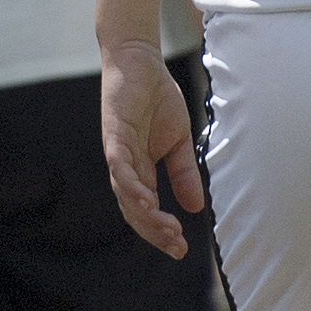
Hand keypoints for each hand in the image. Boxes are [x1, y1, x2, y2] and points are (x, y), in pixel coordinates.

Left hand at [99, 38, 205, 254]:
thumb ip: (184, 173)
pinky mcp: (114, 134)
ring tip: (165, 229)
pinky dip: (131, 184)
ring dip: (144, 214)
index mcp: (140, 170)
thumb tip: (196, 208)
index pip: (146, 210)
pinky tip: (146, 199)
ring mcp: (118, 152)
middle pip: (133, 210)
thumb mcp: (180, 142)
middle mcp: (125, 167)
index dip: (161, 231)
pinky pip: (120, 165)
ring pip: (125, 193)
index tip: (181, 248)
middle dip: (154, 231)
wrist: (141, 62)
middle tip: (176, 246)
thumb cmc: (157, 99)